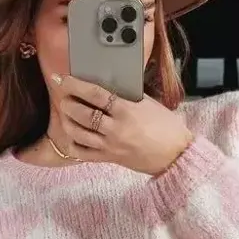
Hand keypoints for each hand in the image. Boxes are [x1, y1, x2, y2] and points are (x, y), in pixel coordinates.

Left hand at [52, 74, 193, 176]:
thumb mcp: (148, 103)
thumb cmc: (165, 126)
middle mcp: (116, 129)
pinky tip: (71, 135)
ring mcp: (111, 145)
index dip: (77, 85)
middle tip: (63, 95)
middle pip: (83, 114)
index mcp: (127, 110)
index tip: (65, 79)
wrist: (174, 154)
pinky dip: (73, 144)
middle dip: (68, 103)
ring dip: (67, 122)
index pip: (96, 94)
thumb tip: (107, 85)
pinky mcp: (109, 159)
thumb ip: (127, 95)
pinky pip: (84, 153)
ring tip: (65, 113)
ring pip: (79, 133)